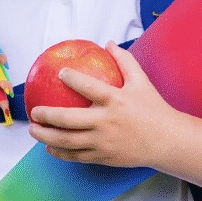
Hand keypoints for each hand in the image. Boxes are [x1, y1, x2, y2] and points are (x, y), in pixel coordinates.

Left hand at [28, 42, 181, 167]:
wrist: (167, 141)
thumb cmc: (153, 109)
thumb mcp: (142, 82)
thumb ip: (125, 61)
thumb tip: (108, 43)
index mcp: (116, 101)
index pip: (88, 86)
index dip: (71, 78)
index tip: (60, 72)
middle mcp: (107, 122)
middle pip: (69, 120)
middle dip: (47, 115)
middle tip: (34, 111)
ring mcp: (104, 142)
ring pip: (68, 141)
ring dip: (46, 136)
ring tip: (34, 130)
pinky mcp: (103, 157)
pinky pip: (76, 156)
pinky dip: (60, 152)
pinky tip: (49, 147)